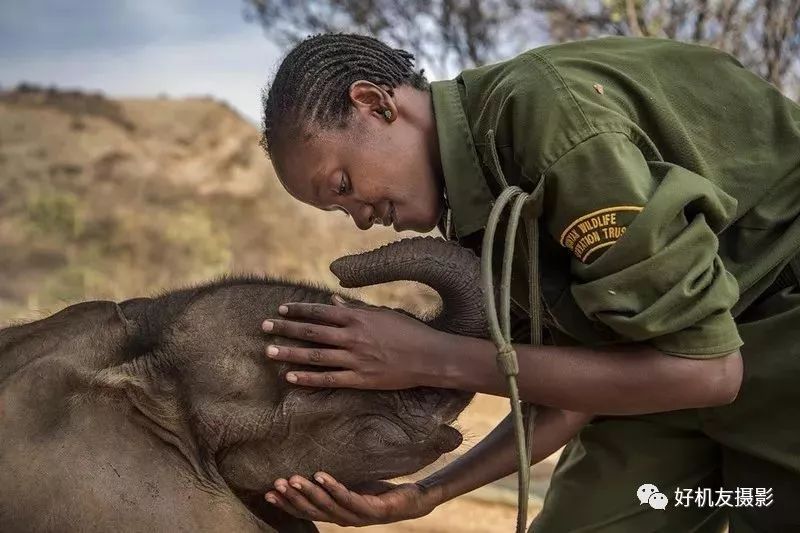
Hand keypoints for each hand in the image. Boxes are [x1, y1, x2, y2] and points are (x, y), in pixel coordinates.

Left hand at [262, 295, 446, 389]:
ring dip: (289, 353)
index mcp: (358, 318)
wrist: (430, 357)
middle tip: (264, 327)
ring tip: (269, 350)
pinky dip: (308, 378)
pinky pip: (328, 379)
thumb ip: (356, 309)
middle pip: (311, 332)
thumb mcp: (383, 314)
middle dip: (286, 329)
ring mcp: (355, 359)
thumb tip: (334, 302)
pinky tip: (290, 377)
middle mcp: (353, 337)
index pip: (321, 312)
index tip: (281, 309)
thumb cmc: (409, 332)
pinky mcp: (360, 379)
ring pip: (315, 355)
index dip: (299, 310)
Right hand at [265, 472, 440, 525]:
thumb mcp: (354, 485)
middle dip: (293, 498)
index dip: (287, 504)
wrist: (415, 501)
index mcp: (337, 514)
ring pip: (328, 506)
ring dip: (308, 492)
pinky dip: (333, 488)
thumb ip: (335, 482)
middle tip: (276, 483)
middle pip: (313, 510)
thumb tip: (312, 464)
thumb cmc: (382, 492)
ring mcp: (359, 516)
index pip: (307, 512)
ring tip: (292, 478)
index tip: (268, 492)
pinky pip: (349, 498)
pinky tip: (321, 475)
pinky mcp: (374, 510)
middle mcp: (345, 518)